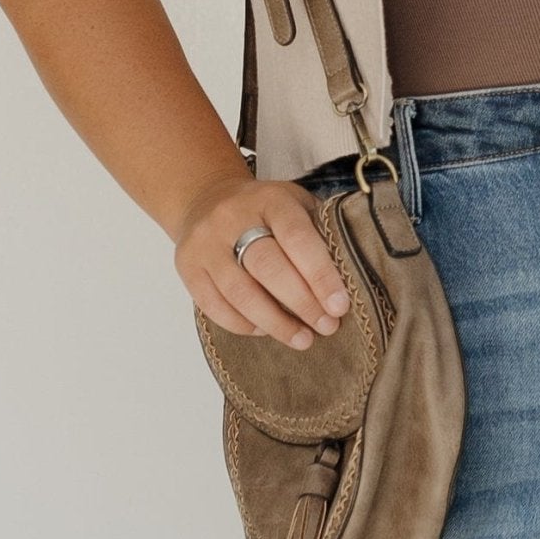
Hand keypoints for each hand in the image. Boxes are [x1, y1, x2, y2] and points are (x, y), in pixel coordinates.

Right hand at [172, 174, 350, 350]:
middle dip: (302, 303)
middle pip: (269, 268)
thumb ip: (319, 230)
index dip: (321, 275)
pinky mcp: (188, 268)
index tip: (340, 306)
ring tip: (303, 339)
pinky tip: (266, 331)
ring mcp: (205, 243)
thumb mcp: (294, 203)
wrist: (206, 199)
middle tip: (327, 326)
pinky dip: (244, 325)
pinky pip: (216, 307)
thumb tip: (352, 276)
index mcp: (269, 199)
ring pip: (241, 294)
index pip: (298, 238)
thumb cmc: (263, 210)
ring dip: (276, 324)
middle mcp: (232, 217)